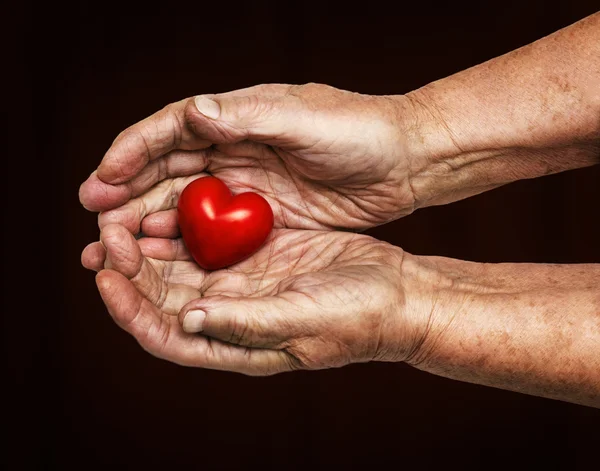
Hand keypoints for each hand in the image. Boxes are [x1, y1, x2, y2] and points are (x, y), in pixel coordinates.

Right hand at [79, 83, 420, 230]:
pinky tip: (161, 259)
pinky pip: (212, 230)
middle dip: (127, 194)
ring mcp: (245, 184)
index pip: (170, 131)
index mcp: (238, 116)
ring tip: (112, 248)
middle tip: (95, 223)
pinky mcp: (262, 215)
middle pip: (166, 171)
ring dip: (146, 223)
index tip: (102, 181)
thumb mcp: (306, 121)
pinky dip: (183, 242)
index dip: (132, 154)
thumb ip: (249, 117)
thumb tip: (192, 110)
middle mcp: (233, 148)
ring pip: (182, 203)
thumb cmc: (360, 132)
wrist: (404, 161)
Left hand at [82, 224, 426, 374]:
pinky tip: (174, 201)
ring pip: (181, 265)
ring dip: (151, 244)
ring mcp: (244, 282)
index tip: (106, 276)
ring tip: (125, 215)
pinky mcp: (259, 253)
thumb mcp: (304, 320)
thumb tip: (188, 319)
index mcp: (234, 342)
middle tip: (107, 233)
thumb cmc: (359, 317)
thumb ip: (247, 323)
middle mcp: (230, 313)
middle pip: (161, 296)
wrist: (397, 293)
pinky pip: (212, 239)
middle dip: (130, 268)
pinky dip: (189, 224)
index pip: (164, 334)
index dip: (129, 309)